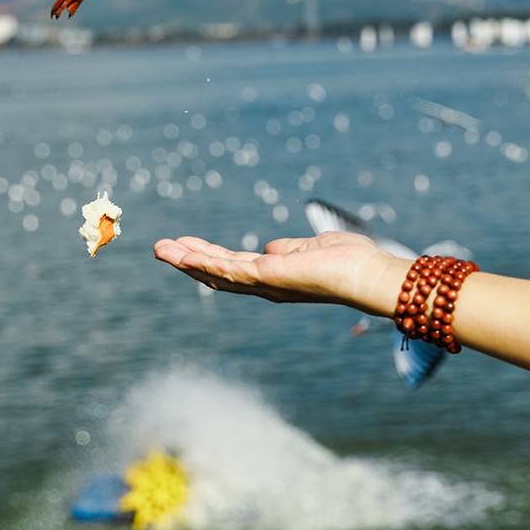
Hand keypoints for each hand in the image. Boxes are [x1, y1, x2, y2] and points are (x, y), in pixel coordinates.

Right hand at [153, 230, 406, 314]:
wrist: (370, 275)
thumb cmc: (350, 261)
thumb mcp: (311, 248)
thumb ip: (289, 250)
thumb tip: (269, 248)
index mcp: (273, 277)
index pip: (231, 266)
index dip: (206, 255)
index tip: (184, 243)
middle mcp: (265, 285)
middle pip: (216, 273)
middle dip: (187, 260)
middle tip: (159, 247)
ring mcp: (265, 283)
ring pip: (217, 273)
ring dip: (187, 261)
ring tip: (161, 248)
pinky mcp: (270, 278)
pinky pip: (232, 271)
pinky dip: (207, 263)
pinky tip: (187, 255)